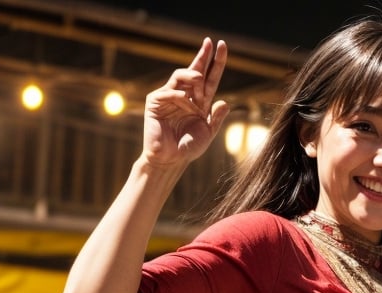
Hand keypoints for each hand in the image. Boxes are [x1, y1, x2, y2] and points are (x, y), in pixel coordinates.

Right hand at [141, 38, 230, 166]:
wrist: (170, 159)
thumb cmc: (188, 147)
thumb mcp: (208, 132)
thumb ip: (216, 118)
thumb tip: (225, 102)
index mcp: (199, 101)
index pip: (209, 77)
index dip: (216, 62)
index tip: (221, 45)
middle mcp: (184, 95)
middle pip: (195, 70)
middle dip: (203, 56)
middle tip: (211, 43)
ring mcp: (168, 96)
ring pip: (181, 75)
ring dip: (193, 78)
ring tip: (199, 86)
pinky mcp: (155, 100)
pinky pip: (171, 91)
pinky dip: (181, 98)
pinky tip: (187, 107)